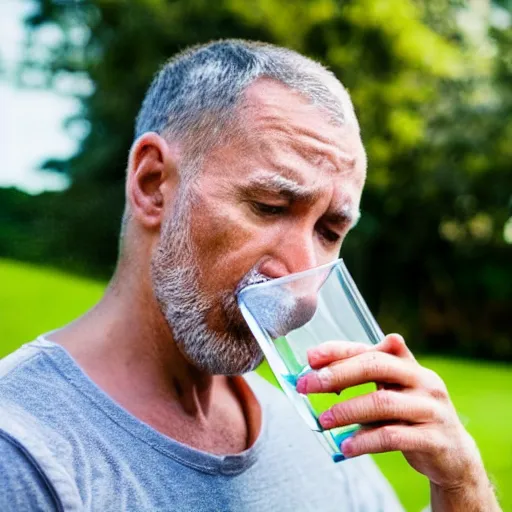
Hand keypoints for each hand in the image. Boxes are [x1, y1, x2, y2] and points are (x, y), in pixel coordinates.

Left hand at [296, 335, 498, 508]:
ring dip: (347, 410)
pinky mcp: (435, 439)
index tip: (310, 357)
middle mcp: (423, 380)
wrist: (454, 455)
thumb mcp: (390, 391)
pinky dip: (365, 441)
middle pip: (375, 366)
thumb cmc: (410, 415)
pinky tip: (345, 446)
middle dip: (337, 374)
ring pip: (382, 403)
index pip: (369, 350)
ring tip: (323, 419)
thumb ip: (361, 375)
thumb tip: (315, 361)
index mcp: (408, 364)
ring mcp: (431, 409)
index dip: (339, 350)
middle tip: (307, 384)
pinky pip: (393, 437)